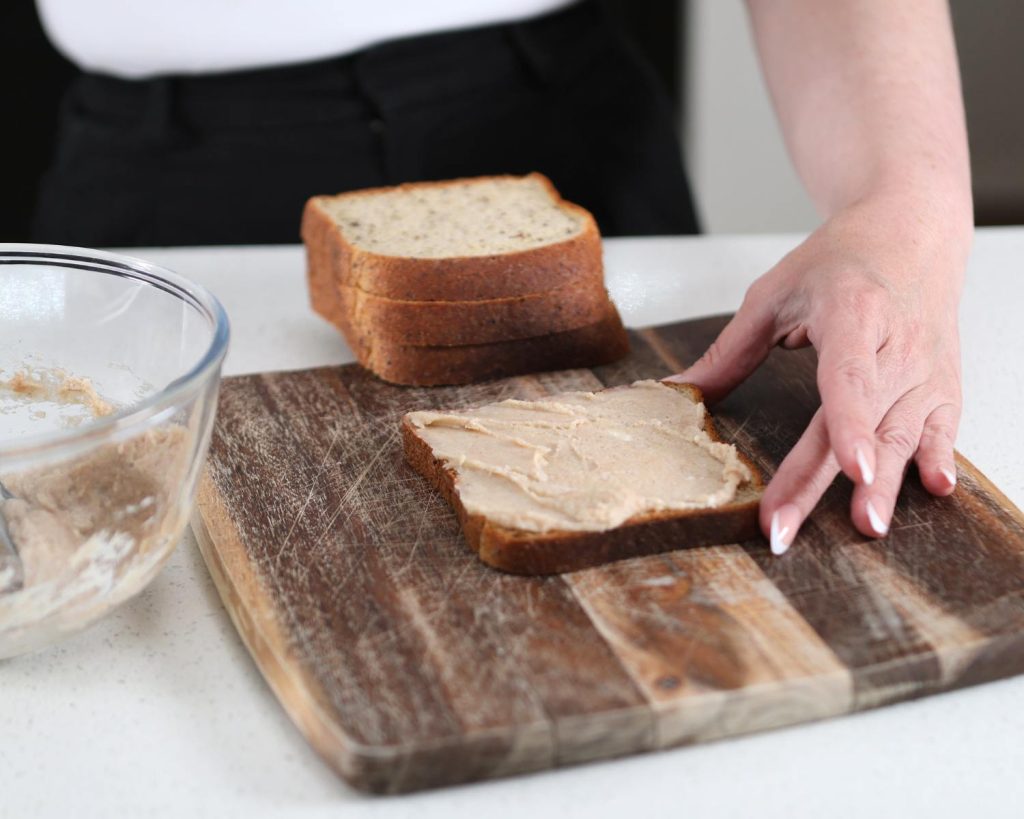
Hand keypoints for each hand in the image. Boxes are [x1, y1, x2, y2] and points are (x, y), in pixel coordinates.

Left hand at [666, 193, 970, 553]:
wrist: (911, 232)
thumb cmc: (841, 260)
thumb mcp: (774, 294)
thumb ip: (729, 351)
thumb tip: (675, 391)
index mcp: (852, 314)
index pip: (849, 378)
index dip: (851, 425)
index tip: (851, 467)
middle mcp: (895, 344)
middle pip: (865, 421)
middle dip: (835, 479)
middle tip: (798, 525)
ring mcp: (924, 367)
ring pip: (903, 434)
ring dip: (887, 485)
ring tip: (867, 525)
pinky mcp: (942, 383)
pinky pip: (941, 428)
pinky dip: (938, 457)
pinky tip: (934, 490)